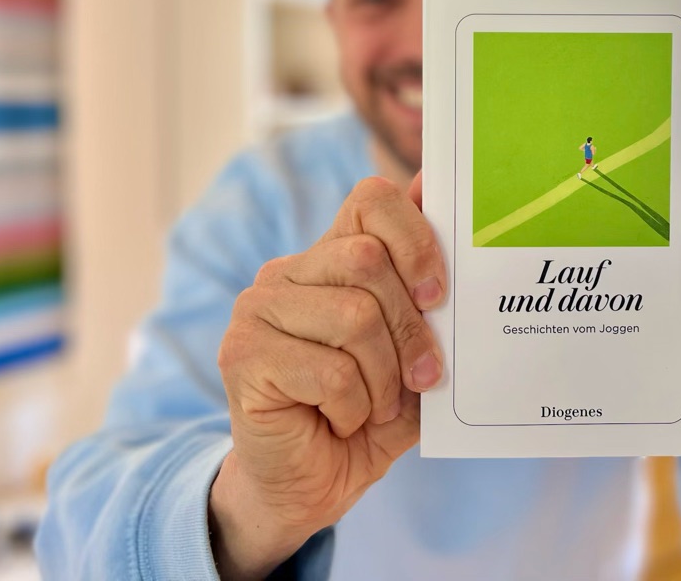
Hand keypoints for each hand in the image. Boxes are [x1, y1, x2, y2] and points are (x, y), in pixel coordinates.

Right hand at [209, 175, 444, 579]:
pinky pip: (330, 371)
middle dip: (411, 331)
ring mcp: (257, 309)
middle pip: (369, 261)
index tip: (438, 295)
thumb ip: (427, 293)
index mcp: (329, 258)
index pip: (370, 200)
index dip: (414, 237)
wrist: (308, 487)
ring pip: (354, 317)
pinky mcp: (242, 355)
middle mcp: (287, 272)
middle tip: (419, 378)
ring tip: (375, 406)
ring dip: (382, 379)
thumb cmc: (367, 415)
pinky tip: (337, 421)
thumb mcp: (414, 356)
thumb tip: (431, 194)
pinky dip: (353, 408)